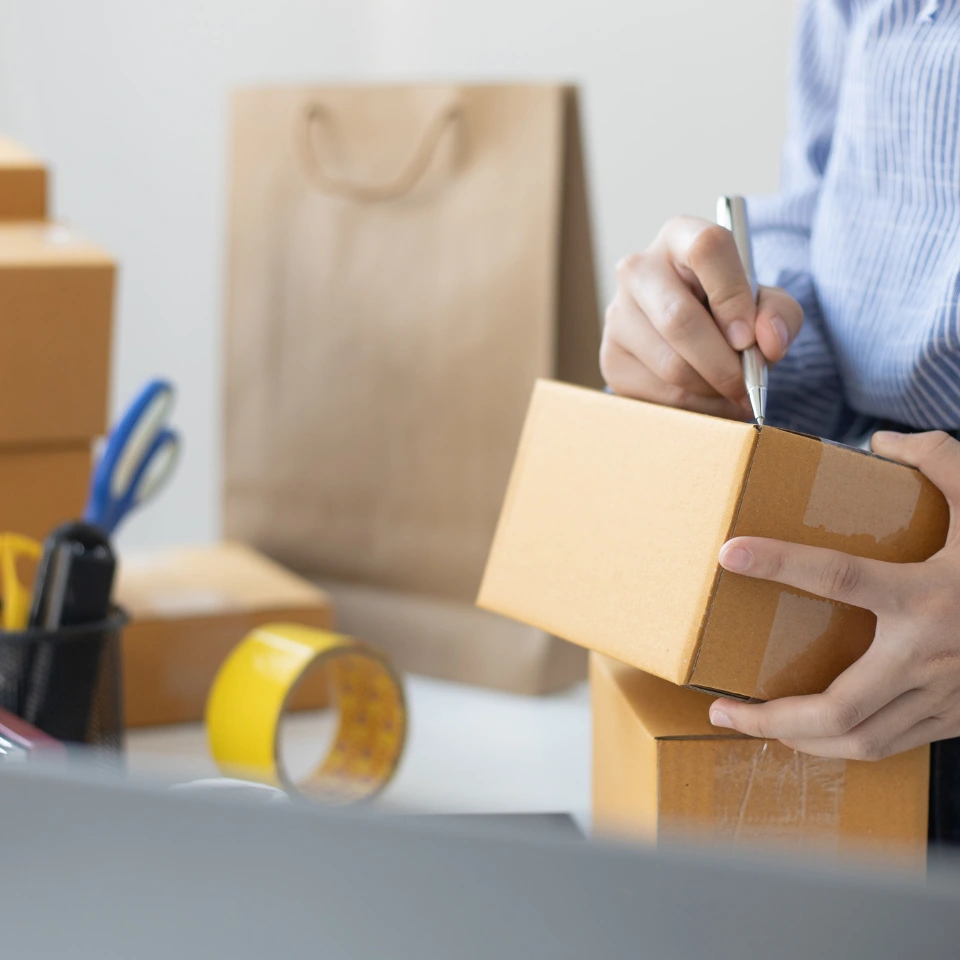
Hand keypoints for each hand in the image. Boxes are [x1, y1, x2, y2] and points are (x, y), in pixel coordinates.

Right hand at [601, 216, 802, 417]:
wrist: (689, 336)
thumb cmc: (729, 310)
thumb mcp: (765, 303)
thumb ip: (779, 314)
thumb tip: (768, 344)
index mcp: (680, 237)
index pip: (706, 249)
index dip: (733, 296)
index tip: (747, 338)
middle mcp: (638, 269)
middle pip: (679, 319)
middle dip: (723, 364)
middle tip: (747, 385)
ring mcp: (617, 315)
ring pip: (671, 365)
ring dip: (712, 390)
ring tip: (731, 392)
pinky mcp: (611, 359)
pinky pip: (659, 395)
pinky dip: (695, 407)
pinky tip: (708, 397)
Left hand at [709, 430, 959, 759]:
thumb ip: (941, 461)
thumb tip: (881, 443)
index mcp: (929, 595)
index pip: (841, 576)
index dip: (780, 563)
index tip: (729, 554)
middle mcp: (932, 654)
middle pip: (839, 705)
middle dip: (771, 717)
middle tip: (718, 709)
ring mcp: (946, 696)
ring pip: (862, 741)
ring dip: (799, 742)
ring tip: (750, 726)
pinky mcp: (956, 719)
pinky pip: (888, 745)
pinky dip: (841, 745)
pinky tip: (810, 734)